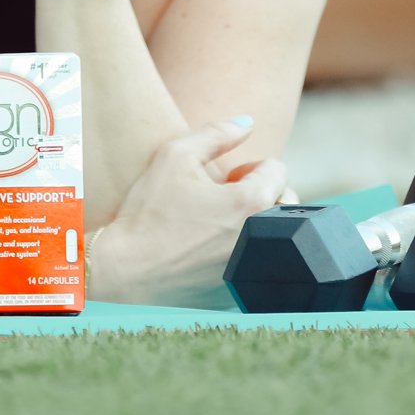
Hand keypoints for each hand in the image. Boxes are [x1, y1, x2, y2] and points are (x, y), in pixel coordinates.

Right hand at [89, 118, 288, 306]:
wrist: (128, 272)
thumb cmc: (150, 211)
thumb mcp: (175, 156)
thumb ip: (216, 133)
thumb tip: (248, 122)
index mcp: (251, 202)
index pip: (278, 170)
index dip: (249, 168)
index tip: (225, 178)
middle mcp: (263, 239)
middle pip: (285, 204)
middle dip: (261, 195)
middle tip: (222, 199)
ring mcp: (255, 269)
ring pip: (275, 236)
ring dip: (256, 225)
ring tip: (219, 225)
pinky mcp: (245, 292)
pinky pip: (260, 264)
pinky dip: (246, 255)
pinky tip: (212, 254)